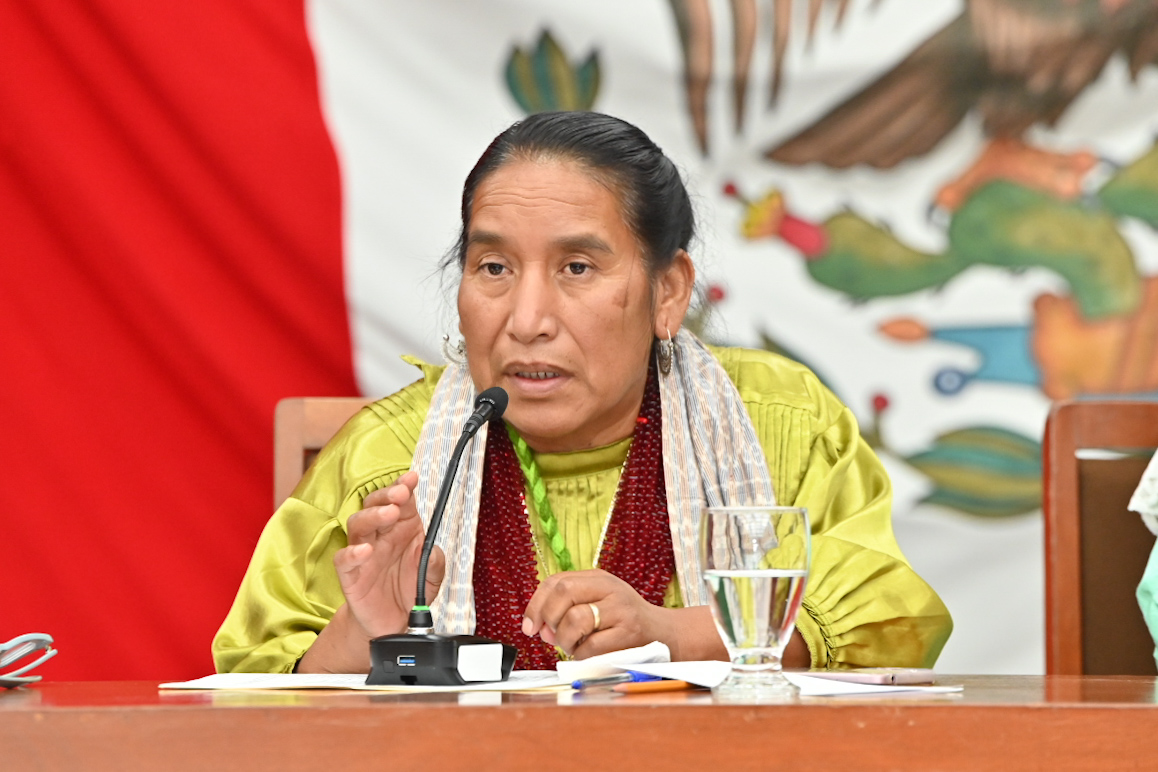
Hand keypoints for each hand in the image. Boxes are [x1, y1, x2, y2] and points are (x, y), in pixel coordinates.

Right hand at [334, 471, 445, 637]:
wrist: (393, 624)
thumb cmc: (410, 592)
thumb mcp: (432, 578)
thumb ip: (435, 563)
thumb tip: (433, 551)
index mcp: (402, 531)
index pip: (400, 502)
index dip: (403, 487)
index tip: (411, 478)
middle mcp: (382, 538)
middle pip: (375, 506)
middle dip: (387, 496)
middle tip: (400, 494)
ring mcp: (363, 554)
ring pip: (358, 525)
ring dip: (373, 516)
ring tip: (389, 513)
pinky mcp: (351, 576)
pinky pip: (344, 559)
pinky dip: (352, 553)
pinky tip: (365, 551)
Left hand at [520, 569, 666, 658]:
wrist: (664, 634)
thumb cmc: (622, 622)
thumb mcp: (597, 603)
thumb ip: (566, 609)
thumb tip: (538, 627)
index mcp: (598, 578)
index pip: (556, 581)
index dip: (536, 604)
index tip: (529, 626)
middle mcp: (610, 588)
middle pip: (564, 593)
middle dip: (549, 619)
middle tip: (552, 636)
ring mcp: (621, 609)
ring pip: (575, 620)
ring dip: (565, 640)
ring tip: (573, 646)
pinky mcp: (628, 633)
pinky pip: (590, 645)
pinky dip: (581, 655)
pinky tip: (587, 655)